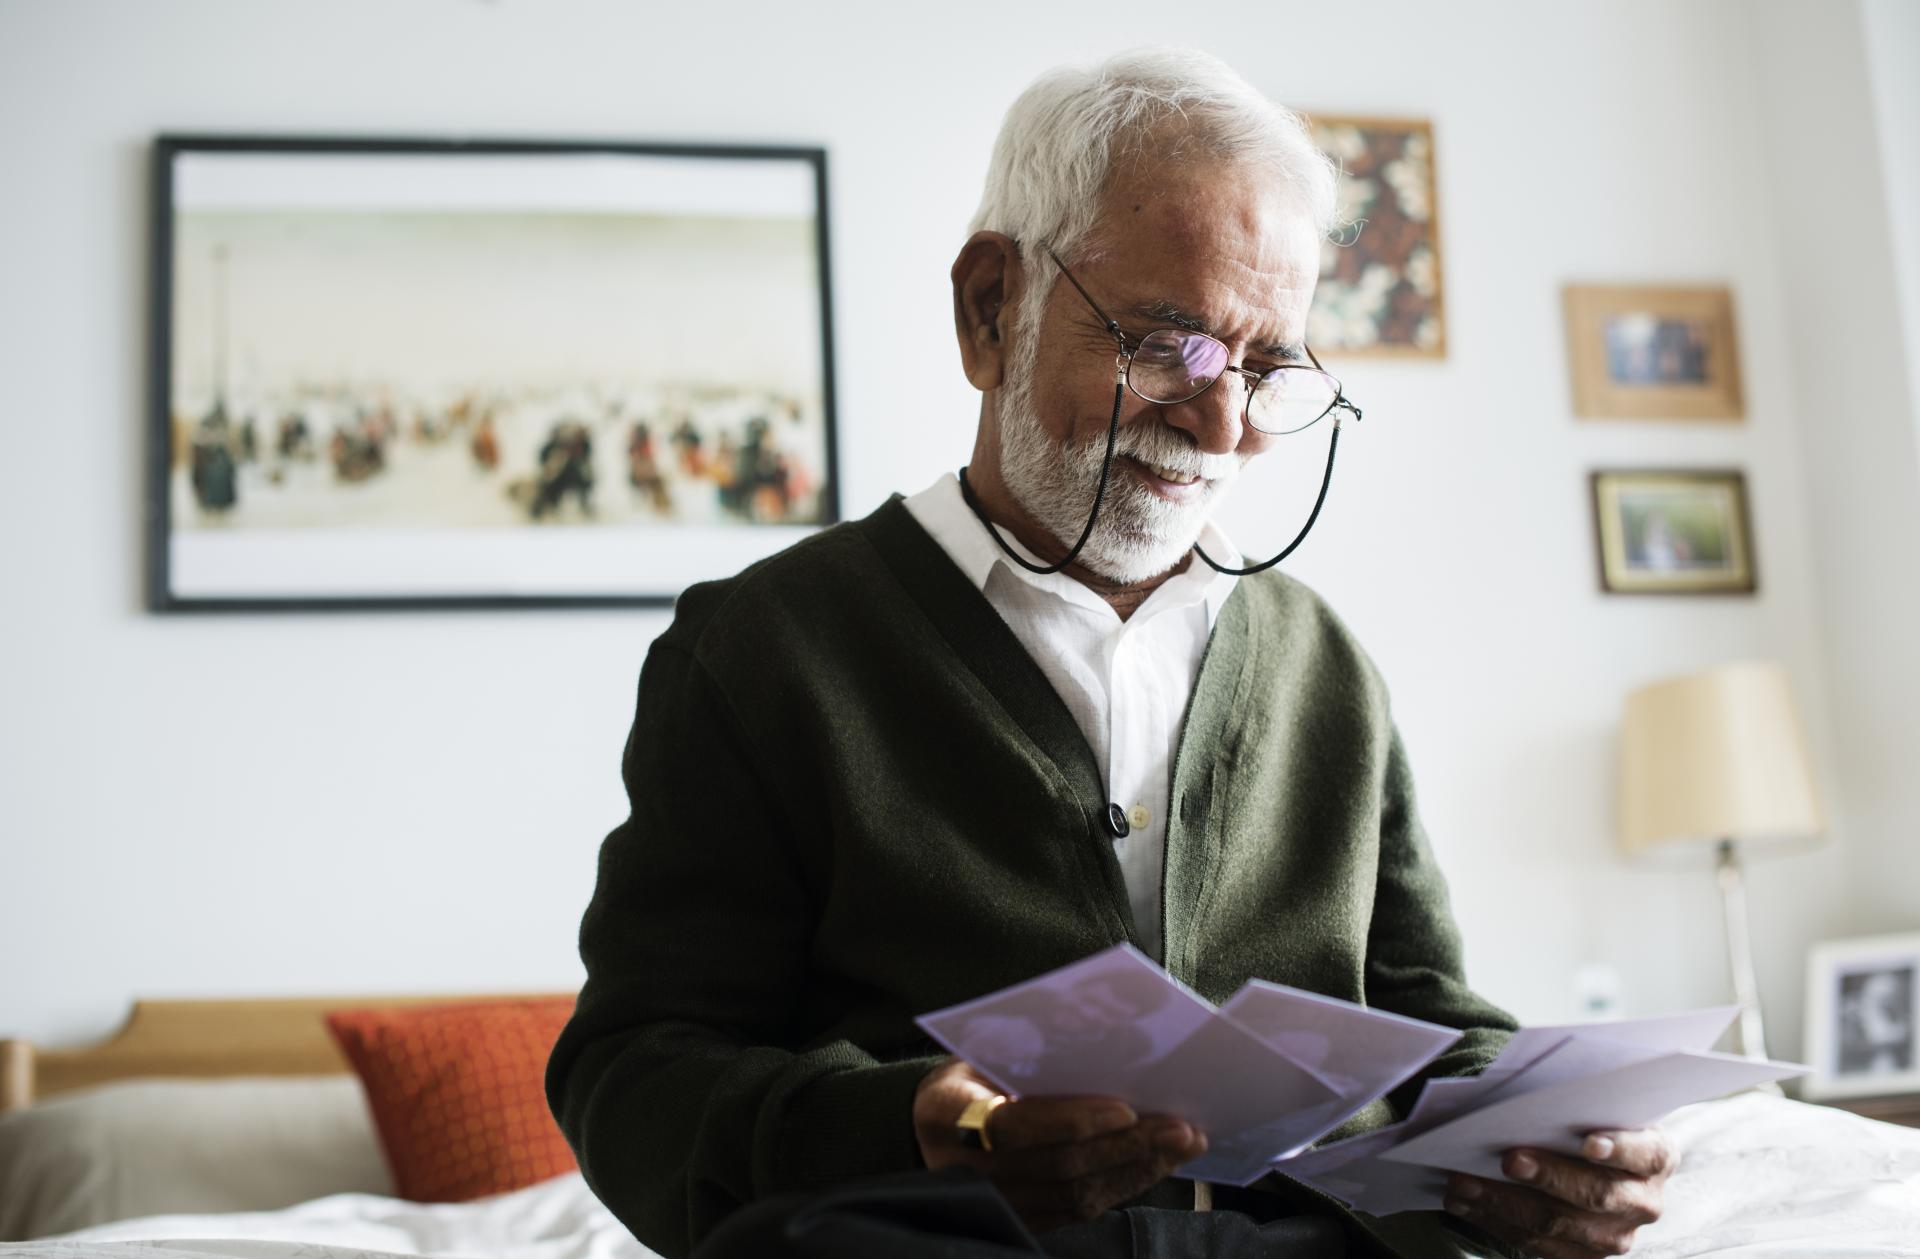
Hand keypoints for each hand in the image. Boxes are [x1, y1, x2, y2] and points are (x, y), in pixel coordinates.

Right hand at [912, 1056, 1208, 1232]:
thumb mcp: (981, 1052)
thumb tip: (1109, 1046)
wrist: (930, 1126)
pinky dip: (1123, 1187)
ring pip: (1076, 1195)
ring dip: (1137, 1169)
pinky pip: (1078, 1211)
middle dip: (1127, 1146)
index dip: (1073, 1121)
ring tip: (1183, 1143)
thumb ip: (1028, 1056)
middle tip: (1181, 1127)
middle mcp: (965, 1170)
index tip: (1125, 1108)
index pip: (1017, 1127)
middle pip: (1059, 1166)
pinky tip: (1155, 1164)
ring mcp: (994, 1204)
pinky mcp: (1021, 1220)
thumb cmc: (969, 1074)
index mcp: (947, 1115)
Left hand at [1444, 1127, 1676, 1257]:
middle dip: (1548, 1176)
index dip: (1619, 1148)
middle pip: (1596, 1194)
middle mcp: (1644, 1201)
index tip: (1589, 1142)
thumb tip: (1524, 1099)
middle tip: (1508, 1159)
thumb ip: (1576, 1104)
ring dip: (1504, 1204)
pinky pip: (1538, 1246)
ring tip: (1463, 1182)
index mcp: (1656, 1156)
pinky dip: (1496, 1222)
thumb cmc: (1589, 1123)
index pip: (1644, 1153)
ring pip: (1559, 1226)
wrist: (1596, 1163)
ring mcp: (1617, 1235)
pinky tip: (1465, 1203)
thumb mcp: (1596, 1107)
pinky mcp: (1585, 1256)